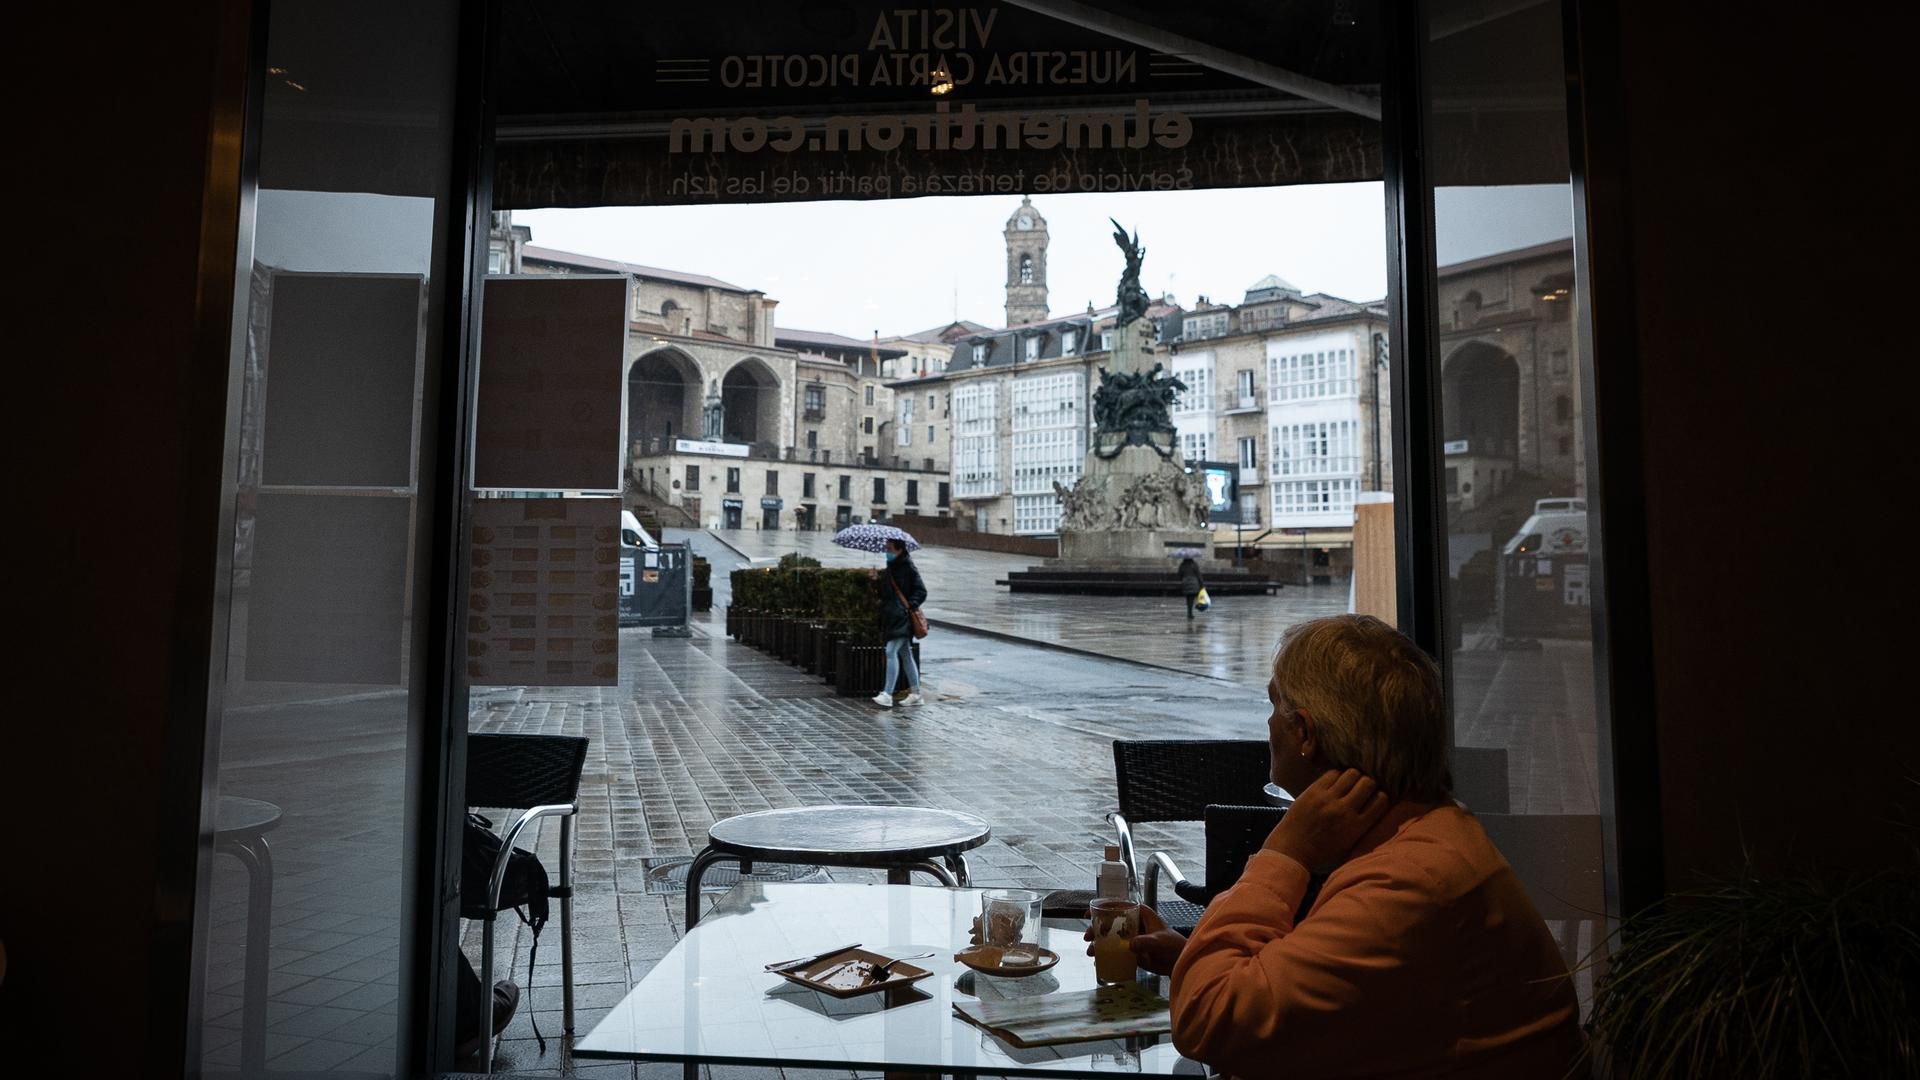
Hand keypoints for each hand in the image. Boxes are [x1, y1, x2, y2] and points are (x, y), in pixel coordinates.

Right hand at [1082, 905, 1185, 975]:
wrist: (1179, 962)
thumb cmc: (1173, 945)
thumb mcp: (1159, 941)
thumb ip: (1146, 941)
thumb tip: (1130, 945)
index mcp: (1140, 914)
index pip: (1118, 906)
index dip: (1102, 907)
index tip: (1090, 913)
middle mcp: (1133, 923)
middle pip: (1110, 922)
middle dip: (1096, 928)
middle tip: (1087, 937)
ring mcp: (1131, 937)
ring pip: (1110, 936)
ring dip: (1098, 943)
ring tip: (1091, 952)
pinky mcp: (1131, 951)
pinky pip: (1115, 950)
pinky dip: (1105, 954)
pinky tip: (1097, 960)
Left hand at [1262, 768, 1391, 872]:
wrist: (1290, 853)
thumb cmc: (1321, 856)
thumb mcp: (1349, 850)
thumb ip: (1365, 833)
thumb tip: (1380, 818)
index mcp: (1357, 827)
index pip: (1382, 800)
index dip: (1381, 796)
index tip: (1375, 797)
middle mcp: (1345, 810)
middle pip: (1369, 782)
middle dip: (1369, 782)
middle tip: (1363, 787)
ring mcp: (1328, 799)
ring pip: (1352, 773)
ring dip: (1354, 776)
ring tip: (1349, 782)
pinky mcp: (1313, 791)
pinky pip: (1332, 773)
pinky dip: (1337, 775)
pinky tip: (1335, 782)